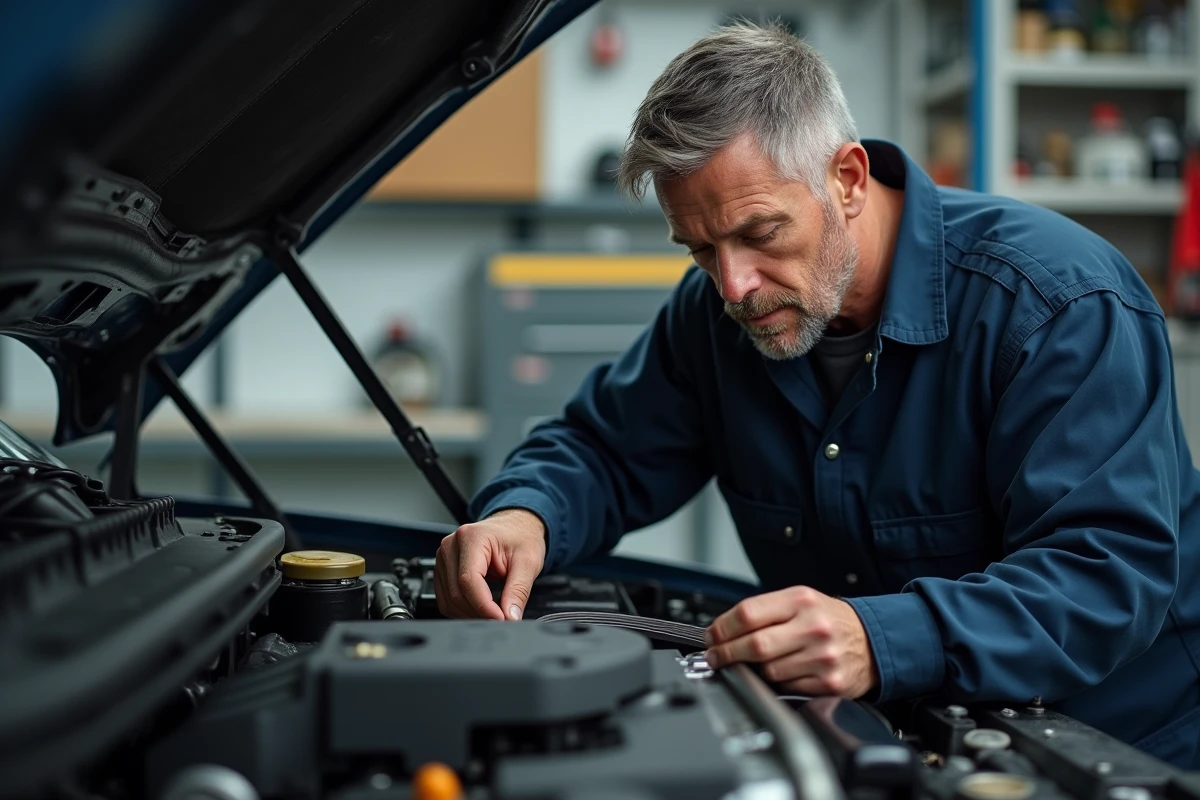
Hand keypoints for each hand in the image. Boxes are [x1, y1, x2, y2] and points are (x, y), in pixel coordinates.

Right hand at [435, 508, 546, 620]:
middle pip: (456, 593)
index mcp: (471, 537)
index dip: (484, 606)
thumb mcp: (528, 562)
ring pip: (449, 600)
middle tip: (503, 618)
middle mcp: (451, 545)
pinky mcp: (442, 570)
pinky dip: (463, 610)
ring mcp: (443, 558)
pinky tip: (481, 607)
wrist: (514, 527)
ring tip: (494, 611)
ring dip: (471, 613)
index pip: (468, 581)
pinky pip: (446, 599)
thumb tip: (510, 616)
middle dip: (480, 612)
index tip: (501, 619)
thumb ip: (519, 590)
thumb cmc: (520, 537)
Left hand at [704, 585, 878, 697]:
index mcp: (801, 601)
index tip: (712, 636)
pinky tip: (785, 673)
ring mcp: (822, 657)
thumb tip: (723, 630)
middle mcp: (813, 627)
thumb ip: (765, 611)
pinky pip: (787, 688)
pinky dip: (778, 683)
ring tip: (759, 662)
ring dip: (755, 670)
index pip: (749, 613)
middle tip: (715, 657)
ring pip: (768, 671)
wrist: (874, 640)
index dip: (722, 627)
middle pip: (754, 645)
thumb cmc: (830, 620)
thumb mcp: (801, 601)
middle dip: (726, 654)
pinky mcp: (829, 683)